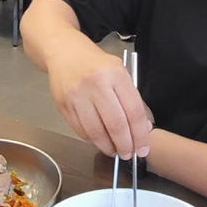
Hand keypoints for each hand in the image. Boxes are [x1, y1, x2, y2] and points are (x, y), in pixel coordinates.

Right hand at [46, 35, 151, 158]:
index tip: (143, 148)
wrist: (64, 52)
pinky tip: (100, 141)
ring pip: (96, 132)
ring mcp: (76, 96)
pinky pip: (80, 131)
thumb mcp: (120, 73)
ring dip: (108, 147)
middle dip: (125, 145)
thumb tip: (142, 129)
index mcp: (115, 75)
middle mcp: (95, 85)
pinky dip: (92, 140)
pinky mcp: (63, 106)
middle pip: (115, 124)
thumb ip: (132, 99)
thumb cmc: (96, 64)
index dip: (140, 134)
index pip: (133, 111)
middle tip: (129, 154)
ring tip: (115, 151)